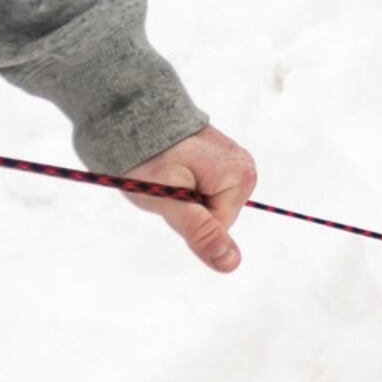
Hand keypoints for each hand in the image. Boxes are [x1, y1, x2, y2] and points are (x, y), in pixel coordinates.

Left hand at [119, 125, 256, 274]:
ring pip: (209, 207)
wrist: (136, 116)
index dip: (187, 218)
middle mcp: (245, 170)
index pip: (217, 228)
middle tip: (167, 183)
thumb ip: (201, 231)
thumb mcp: (170, 200)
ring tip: (169, 174)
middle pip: (217, 218)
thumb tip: (232, 264)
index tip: (170, 193)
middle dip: (188, 208)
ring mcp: (235, 165)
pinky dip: (188, 188)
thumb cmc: (149, 157)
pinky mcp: (224, 163)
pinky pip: (206, 192)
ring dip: (186, 200)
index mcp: (239, 178)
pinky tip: (176, 169)